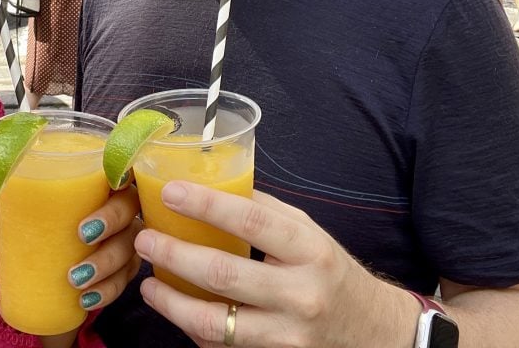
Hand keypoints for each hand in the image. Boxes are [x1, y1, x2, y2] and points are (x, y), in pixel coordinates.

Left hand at [0, 185, 142, 312]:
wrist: (48, 262)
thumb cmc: (44, 220)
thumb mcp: (24, 210)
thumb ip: (3, 201)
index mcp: (101, 182)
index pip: (125, 167)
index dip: (126, 171)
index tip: (112, 182)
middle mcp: (121, 208)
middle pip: (131, 207)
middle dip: (112, 220)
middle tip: (83, 234)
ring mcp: (126, 240)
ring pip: (129, 248)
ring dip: (106, 264)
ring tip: (76, 279)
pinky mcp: (124, 270)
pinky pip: (123, 281)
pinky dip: (107, 291)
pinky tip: (87, 300)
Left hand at [133, 182, 415, 347]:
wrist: (373, 333)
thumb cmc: (332, 273)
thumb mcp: (309, 233)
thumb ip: (264, 212)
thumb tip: (210, 186)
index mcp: (310, 249)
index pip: (251, 220)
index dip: (206, 205)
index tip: (170, 192)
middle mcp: (300, 294)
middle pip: (223, 275)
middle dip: (174, 255)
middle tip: (145, 239)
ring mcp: (287, 336)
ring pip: (213, 324)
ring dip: (171, 302)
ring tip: (148, 284)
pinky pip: (221, 347)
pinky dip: (193, 328)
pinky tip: (178, 309)